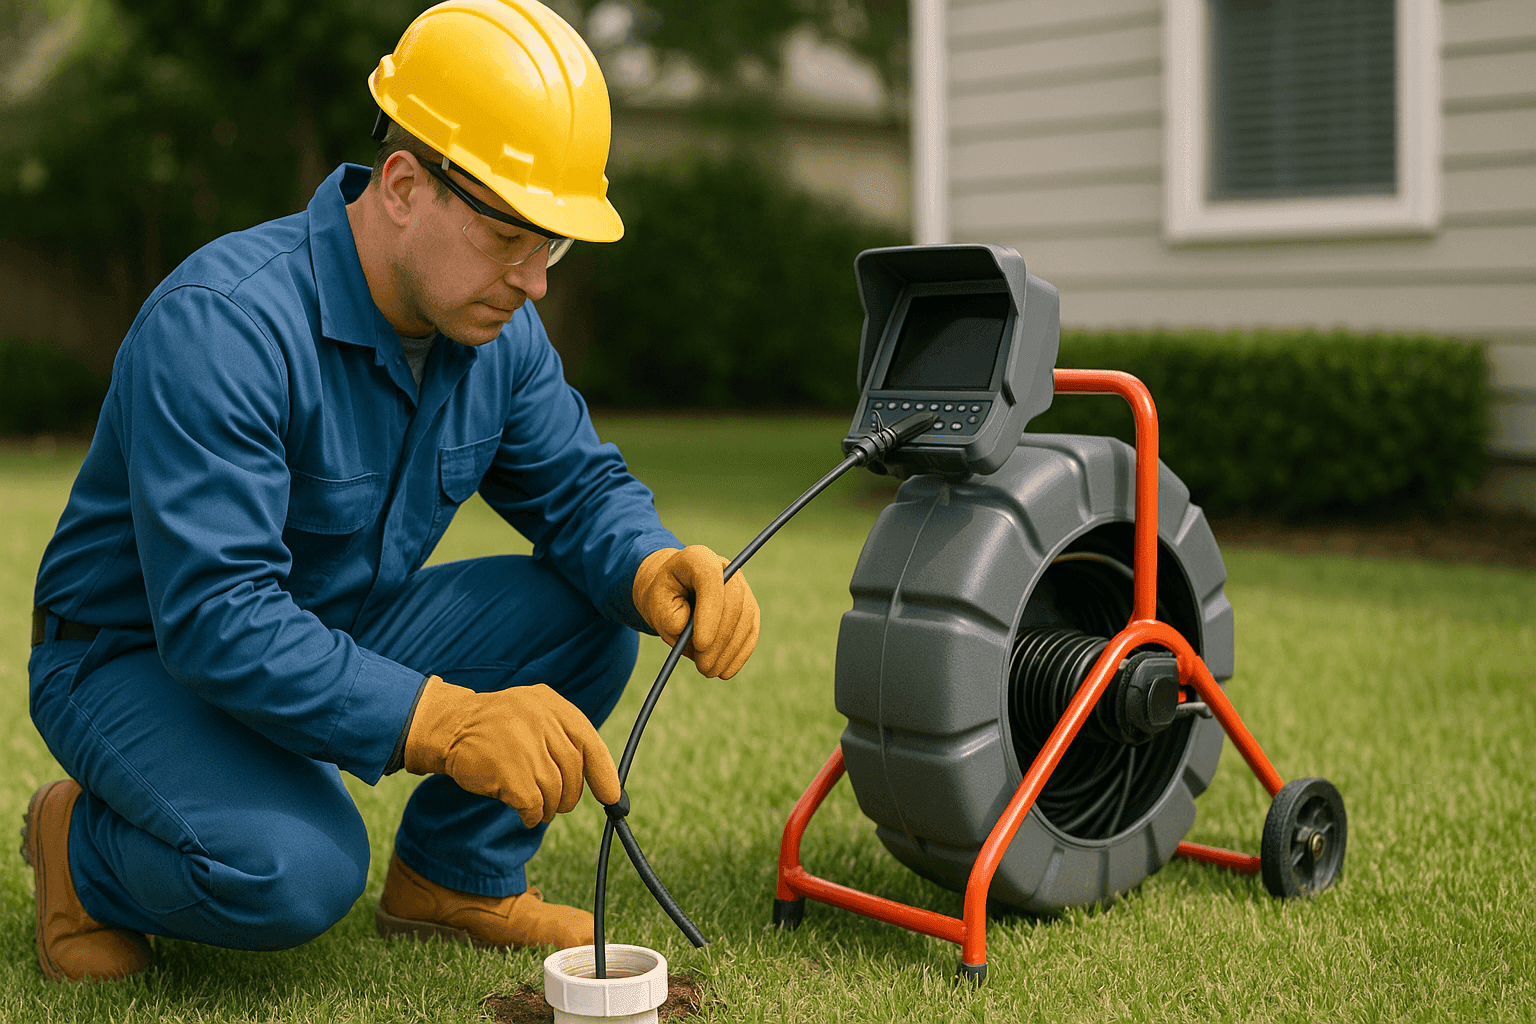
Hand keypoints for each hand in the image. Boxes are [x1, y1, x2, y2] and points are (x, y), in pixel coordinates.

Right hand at [404, 676, 620, 826]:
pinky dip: (533, 815)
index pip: (589, 741)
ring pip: (555, 790)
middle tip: (562, 805)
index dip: (604, 773)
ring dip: (550, 807)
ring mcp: (525, 745)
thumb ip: (561, 735)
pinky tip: (525, 814)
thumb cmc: (494, 727)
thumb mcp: (531, 712)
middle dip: (571, 794)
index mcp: (551, 704)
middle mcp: (541, 720)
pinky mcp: (509, 771)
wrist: (448, 727)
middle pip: (574, 770)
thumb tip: (600, 778)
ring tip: (539, 808)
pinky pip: (534, 804)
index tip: (611, 796)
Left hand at [632, 545, 758, 678]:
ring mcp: (742, 586)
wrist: (674, 591)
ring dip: (729, 650)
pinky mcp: (749, 607)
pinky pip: (751, 631)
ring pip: (745, 619)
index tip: (699, 645)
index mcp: (698, 558)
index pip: (711, 579)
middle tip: (704, 667)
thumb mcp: (656, 604)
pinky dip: (740, 653)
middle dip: (719, 639)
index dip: (709, 612)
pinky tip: (726, 671)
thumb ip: (670, 616)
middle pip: (733, 601)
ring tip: (708, 672)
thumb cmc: (664, 596)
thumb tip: (693, 635)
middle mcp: (727, 567)